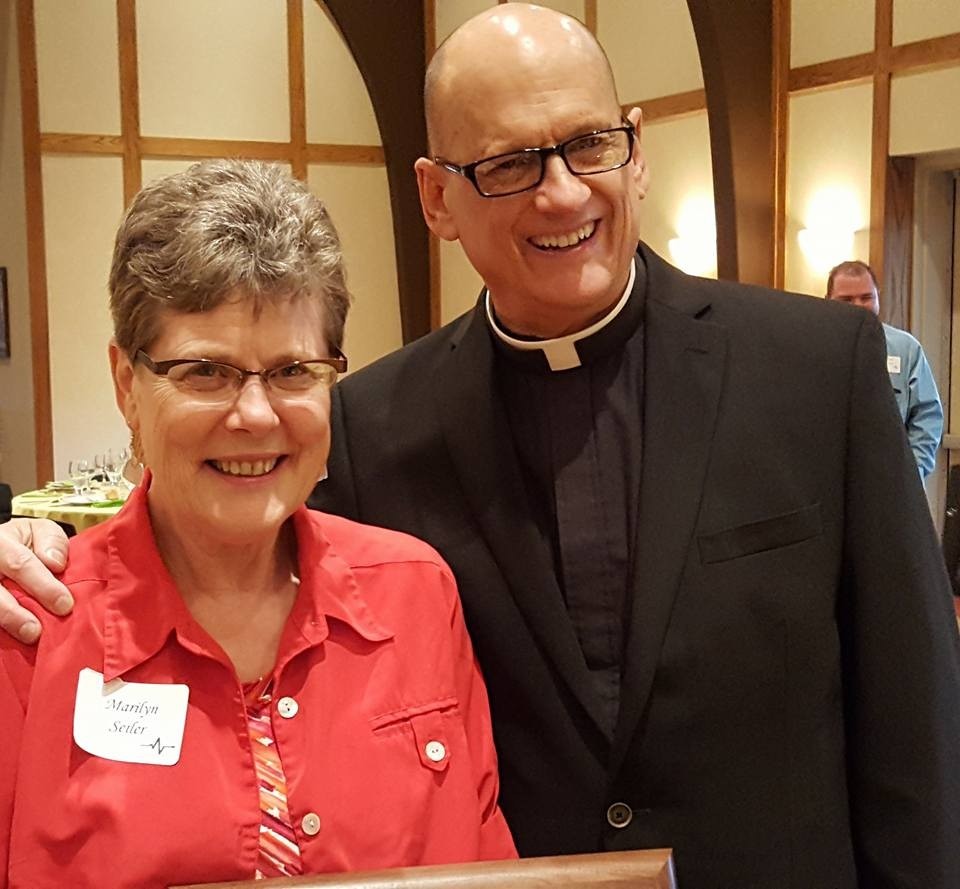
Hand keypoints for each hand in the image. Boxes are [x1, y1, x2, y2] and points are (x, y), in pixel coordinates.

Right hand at [0, 518, 71, 642]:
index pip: (20, 564)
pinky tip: (13, 639)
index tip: (65, 605)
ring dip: (6, 622)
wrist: (0, 548)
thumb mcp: (40, 531)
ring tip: (27, 637)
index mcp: (0, 542)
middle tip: (36, 632)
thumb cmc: (25, 542)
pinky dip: (0, 629)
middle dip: (14, 613)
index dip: (43, 586)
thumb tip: (55, 564)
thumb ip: (51, 542)